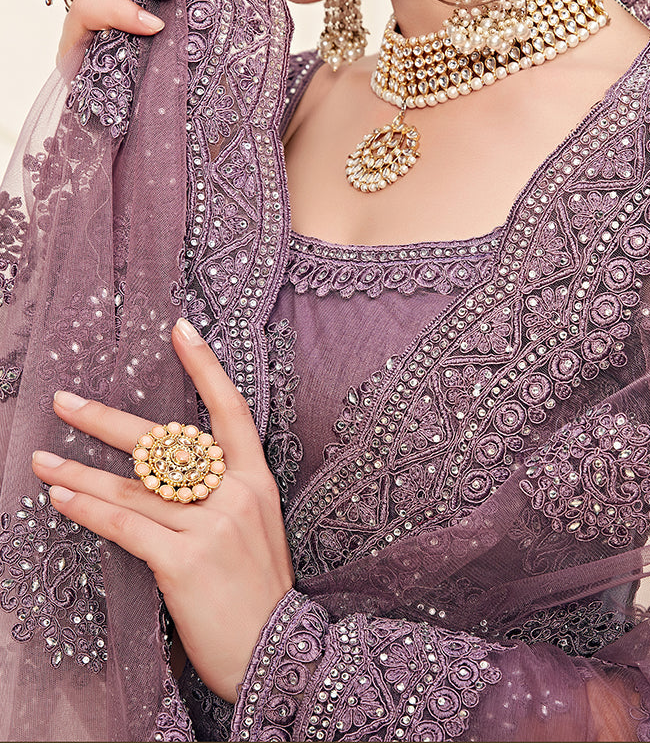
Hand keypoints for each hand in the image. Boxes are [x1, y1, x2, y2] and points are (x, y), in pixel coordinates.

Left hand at [31, 318, 293, 702]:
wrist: (275, 652)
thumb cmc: (258, 593)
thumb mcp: (254, 530)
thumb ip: (218, 496)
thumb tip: (162, 474)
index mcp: (256, 480)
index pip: (229, 409)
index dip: (204, 366)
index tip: (178, 328)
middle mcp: (235, 494)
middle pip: (162, 443)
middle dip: (105, 422)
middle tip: (64, 403)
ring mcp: (210, 526)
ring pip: (132, 487)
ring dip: (79, 473)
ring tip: (43, 460)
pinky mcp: (183, 561)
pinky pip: (124, 525)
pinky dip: (88, 510)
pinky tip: (61, 499)